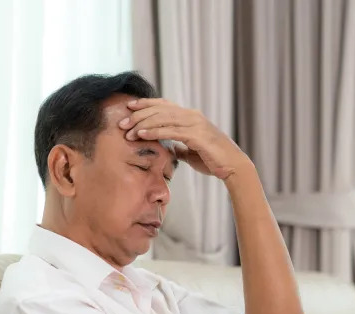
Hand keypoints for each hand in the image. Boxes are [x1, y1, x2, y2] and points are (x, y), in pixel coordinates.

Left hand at [118, 98, 250, 180]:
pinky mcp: (197, 135)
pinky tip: (142, 134)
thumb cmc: (214, 161)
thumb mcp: (192, 152)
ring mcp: (195, 124)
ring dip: (142, 123)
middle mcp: (192, 116)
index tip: (129, 107)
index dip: (146, 104)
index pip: (164, 105)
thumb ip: (181, 147)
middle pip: (160, 109)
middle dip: (138, 114)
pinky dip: (154, 131)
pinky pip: (171, 131)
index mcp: (191, 117)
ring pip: (163, 118)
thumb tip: (171, 148)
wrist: (233, 167)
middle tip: (122, 122)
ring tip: (127, 130)